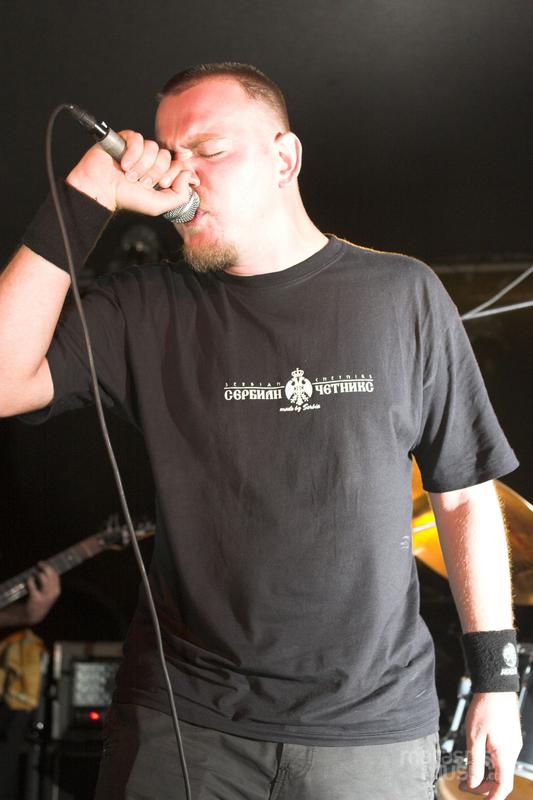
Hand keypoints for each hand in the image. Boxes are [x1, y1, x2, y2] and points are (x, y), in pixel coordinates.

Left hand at [25, 562, 60, 624]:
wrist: (34, 616)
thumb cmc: (41, 601)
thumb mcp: (49, 594)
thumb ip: (50, 583)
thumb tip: (46, 568)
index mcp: (57, 590)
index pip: (56, 575)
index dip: (50, 567)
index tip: (44, 563)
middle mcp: (52, 593)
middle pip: (50, 574)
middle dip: (45, 567)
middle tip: (39, 564)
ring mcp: (44, 596)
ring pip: (43, 578)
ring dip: (38, 573)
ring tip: (35, 572)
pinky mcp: (35, 598)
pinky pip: (32, 585)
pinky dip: (30, 580)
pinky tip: (29, 579)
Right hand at [66, 130, 198, 215]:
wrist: (102, 189)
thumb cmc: (127, 198)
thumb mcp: (159, 205)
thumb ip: (179, 196)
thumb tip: (188, 175)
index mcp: (161, 173)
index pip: (178, 164)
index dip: (171, 174)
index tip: (161, 184)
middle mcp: (151, 160)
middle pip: (166, 156)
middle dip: (154, 172)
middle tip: (141, 182)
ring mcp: (139, 149)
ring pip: (152, 147)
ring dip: (141, 165)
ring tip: (129, 175)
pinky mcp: (126, 139)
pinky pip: (138, 139)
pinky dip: (132, 153)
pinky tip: (123, 164)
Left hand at [460, 692, 521, 797]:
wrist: (495, 686)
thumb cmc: (485, 708)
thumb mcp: (474, 737)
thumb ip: (474, 762)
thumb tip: (472, 783)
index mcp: (505, 754)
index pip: (503, 786)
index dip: (492, 797)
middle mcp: (512, 751)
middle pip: (502, 779)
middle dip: (484, 786)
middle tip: (465, 785)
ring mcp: (512, 743)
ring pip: (501, 768)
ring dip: (486, 774)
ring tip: (467, 773)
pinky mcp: (510, 736)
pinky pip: (501, 757)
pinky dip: (490, 763)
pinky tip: (477, 758)